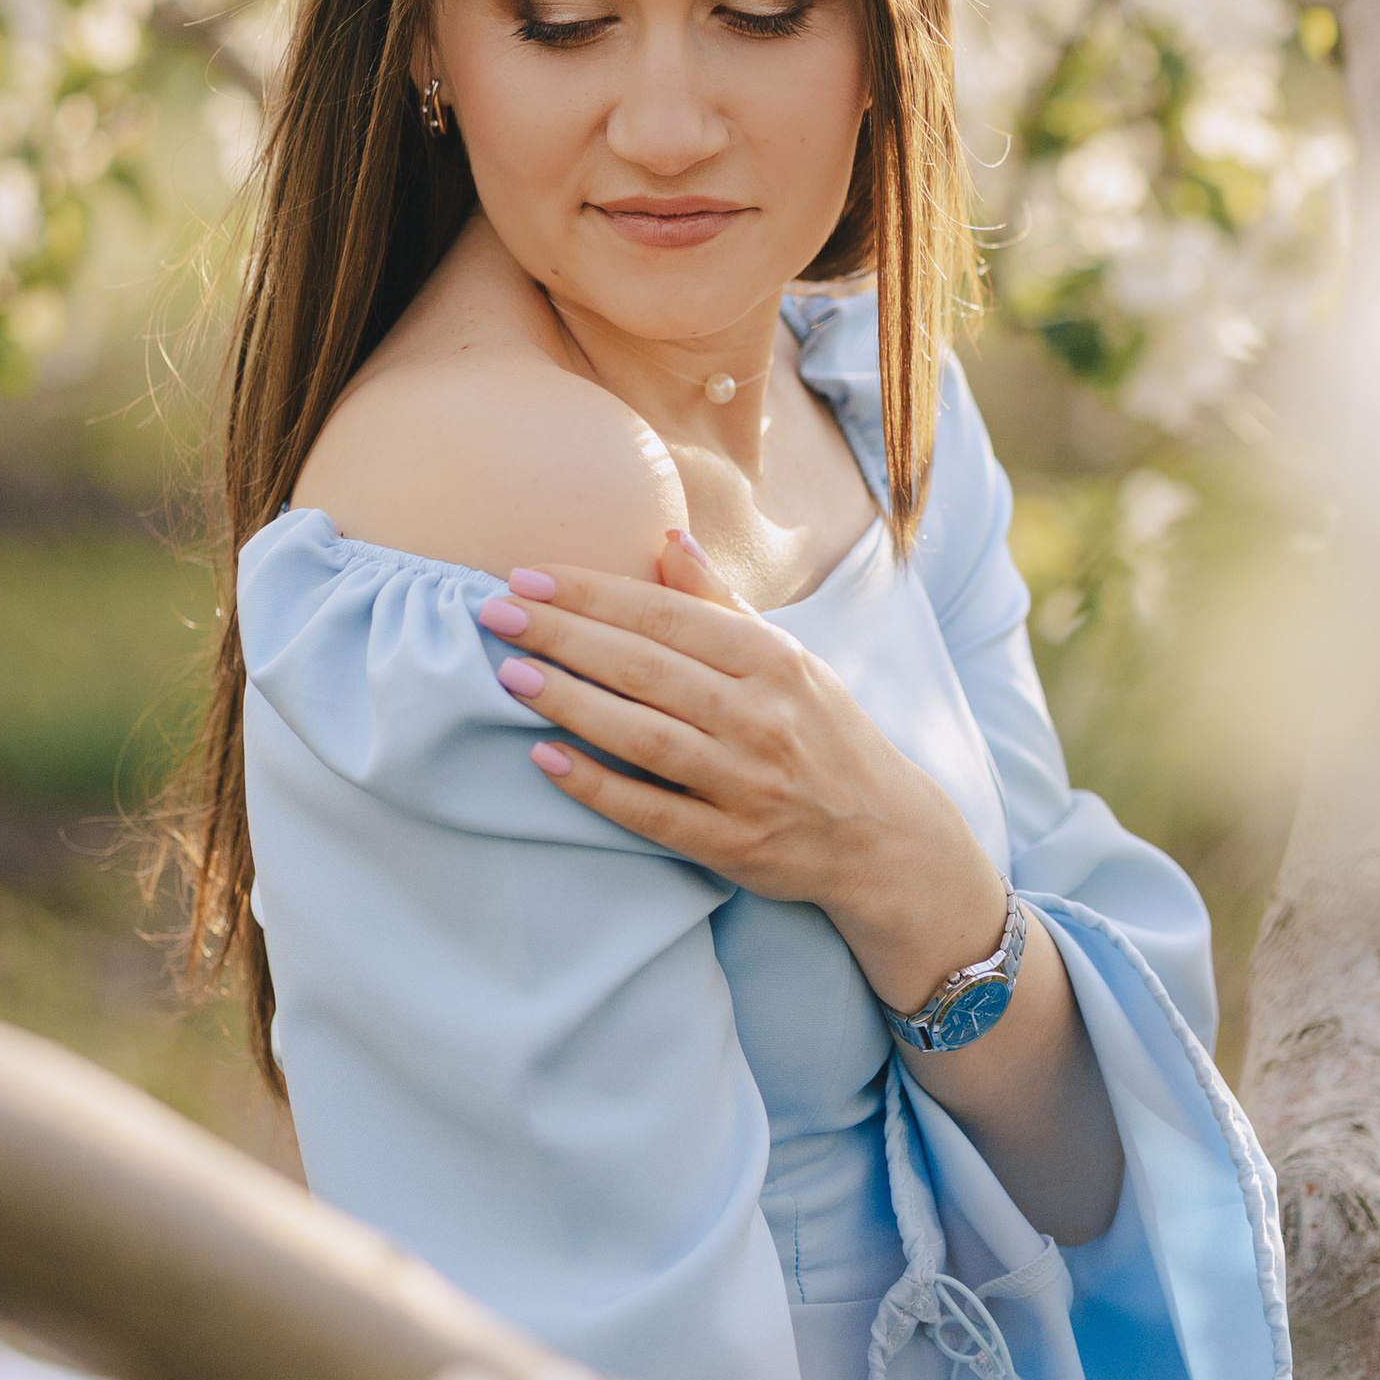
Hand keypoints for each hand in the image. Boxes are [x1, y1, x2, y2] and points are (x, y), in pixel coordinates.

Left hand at [475, 533, 1006, 1007]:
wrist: (883, 837)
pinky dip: (598, 785)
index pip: (668, 615)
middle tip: (495, 612)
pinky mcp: (732, 843)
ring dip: (572, 702)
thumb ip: (722, 605)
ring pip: (645, 735)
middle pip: (647, 668)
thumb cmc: (823, 734)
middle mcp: (762, 717)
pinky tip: (545, 759)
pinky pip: (652, 811)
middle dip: (565, 635)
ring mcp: (746, 783)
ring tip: (512, 673)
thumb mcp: (790, 659)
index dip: (594, 593)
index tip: (528, 575)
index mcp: (773, 661)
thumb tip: (668, 536)